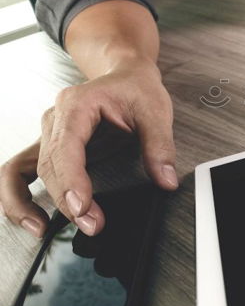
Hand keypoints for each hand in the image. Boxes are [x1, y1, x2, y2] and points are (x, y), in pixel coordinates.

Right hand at [0, 59, 175, 237]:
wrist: (126, 75)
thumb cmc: (137, 89)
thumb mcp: (156, 112)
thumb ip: (160, 146)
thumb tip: (166, 180)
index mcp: (77, 104)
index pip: (66, 147)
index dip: (72, 181)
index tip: (82, 207)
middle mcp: (55, 118)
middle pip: (48, 165)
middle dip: (65, 200)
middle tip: (91, 225)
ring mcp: (48, 133)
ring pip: (24, 170)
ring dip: (27, 202)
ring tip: (43, 230)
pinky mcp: (49, 146)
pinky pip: (18, 172)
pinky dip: (17, 196)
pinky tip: (33, 219)